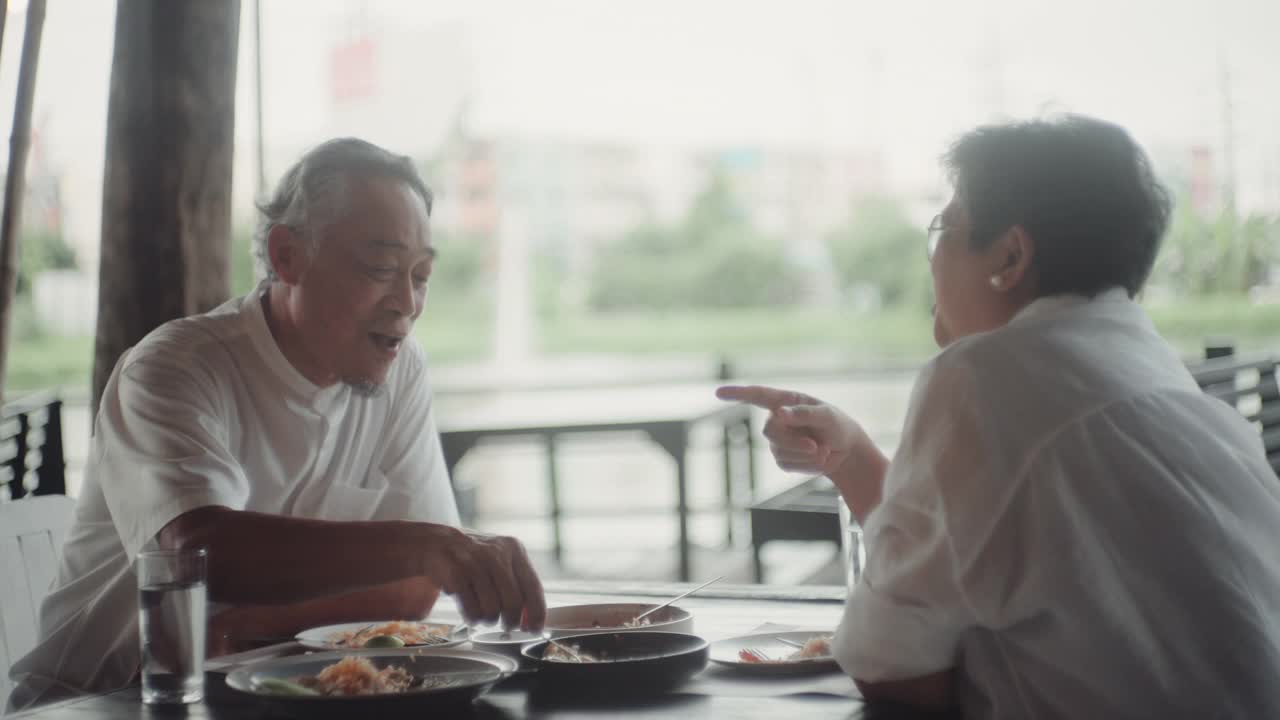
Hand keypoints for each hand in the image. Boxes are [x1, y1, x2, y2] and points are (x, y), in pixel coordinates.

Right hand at [418, 527, 545, 631]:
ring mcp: (475, 563)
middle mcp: (496, 554)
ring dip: (489, 620)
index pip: (533, 586)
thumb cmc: (474, 558)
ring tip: (483, 614)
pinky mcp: (456, 574)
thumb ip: (519, 584)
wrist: (436, 543)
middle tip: (506, 625)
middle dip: (511, 621)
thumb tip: (532, 619)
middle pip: (513, 602)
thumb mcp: (500, 560)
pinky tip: (470, 612)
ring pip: (492, 609)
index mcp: (513, 549)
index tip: (534, 629)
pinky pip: (472, 610)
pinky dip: (473, 617)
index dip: (537, 612)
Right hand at [715, 384, 878, 480]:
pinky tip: (817, 458)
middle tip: (816, 446)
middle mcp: (777, 419)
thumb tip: (779, 413)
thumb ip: (804, 413)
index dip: (737, 394)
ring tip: (822, 450)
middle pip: (770, 432)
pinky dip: (806, 465)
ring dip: (804, 454)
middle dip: (794, 442)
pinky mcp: (783, 459)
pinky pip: (787, 464)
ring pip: (778, 451)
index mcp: (786, 402)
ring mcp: (778, 441)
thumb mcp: (827, 416)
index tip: (718, 392)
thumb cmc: (837, 426)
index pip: (757, 396)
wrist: (846, 451)